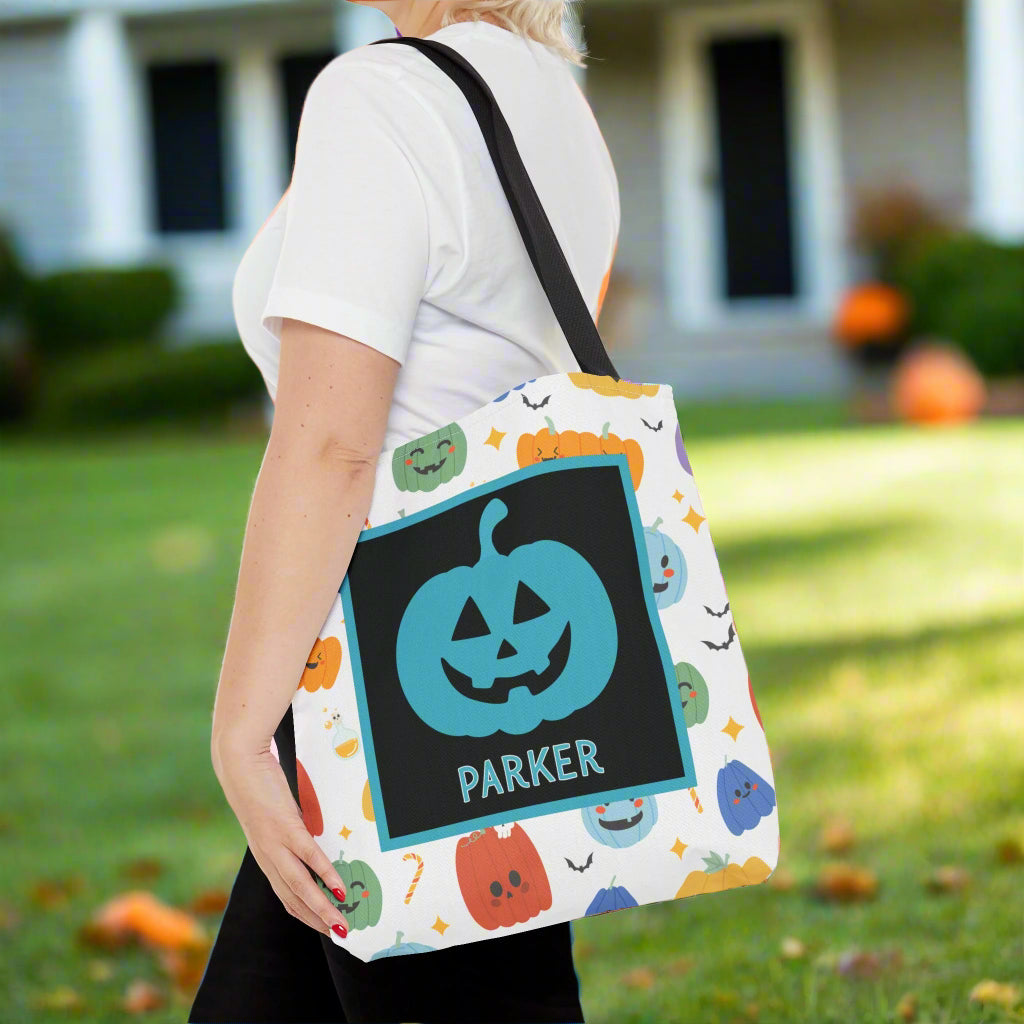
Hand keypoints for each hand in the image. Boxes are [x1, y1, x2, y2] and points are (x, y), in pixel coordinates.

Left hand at [212, 735, 348, 938]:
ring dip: (322, 910)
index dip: (306, 915)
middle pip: (293, 900)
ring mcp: (276, 844)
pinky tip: (340, 889)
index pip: (287, 896)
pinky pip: (309, 858)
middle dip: (317, 921)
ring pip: (300, 887)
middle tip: (341, 935)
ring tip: (342, 924)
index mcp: (266, 856)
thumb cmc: (259, 785)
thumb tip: (311, 836)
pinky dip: (325, 876)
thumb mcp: (274, 815)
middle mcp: (268, 857)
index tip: (326, 926)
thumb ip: (289, 829)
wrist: (240, 764)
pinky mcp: (285, 827)